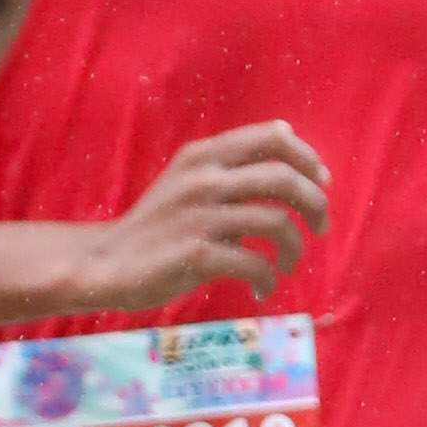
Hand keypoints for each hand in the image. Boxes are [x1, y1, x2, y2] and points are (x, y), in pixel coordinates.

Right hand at [60, 128, 329, 321]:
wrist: (106, 263)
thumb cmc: (155, 226)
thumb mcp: (187, 180)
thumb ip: (230, 167)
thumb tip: (288, 149)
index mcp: (204, 155)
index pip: (273, 137)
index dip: (306, 157)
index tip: (319, 181)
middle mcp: (203, 179)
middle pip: (284, 179)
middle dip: (315, 204)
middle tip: (320, 226)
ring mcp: (200, 216)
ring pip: (277, 222)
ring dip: (295, 247)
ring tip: (288, 264)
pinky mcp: (196, 255)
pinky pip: (255, 264)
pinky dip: (268, 279)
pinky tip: (262, 289)